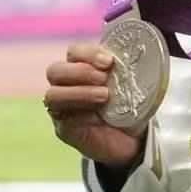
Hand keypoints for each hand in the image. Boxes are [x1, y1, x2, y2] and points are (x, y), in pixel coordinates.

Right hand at [42, 42, 147, 168]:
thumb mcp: (132, 85)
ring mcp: (62, 108)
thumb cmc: (129, 105)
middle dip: (80, 72)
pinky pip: (64, 119)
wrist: (132, 139)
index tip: (109, 61)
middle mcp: (66, 86)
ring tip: (104, 96)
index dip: (88, 53)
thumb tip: (137, 55)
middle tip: (104, 79)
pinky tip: (99, 118)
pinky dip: (82, 116)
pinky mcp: (64, 129)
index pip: (74, 52)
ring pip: (53, 95)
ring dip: (79, 93)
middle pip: (55, 70)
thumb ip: (127, 70)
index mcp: (81, 68)